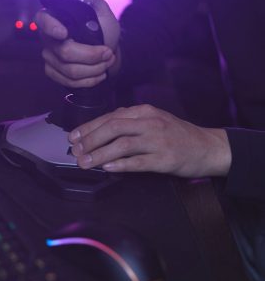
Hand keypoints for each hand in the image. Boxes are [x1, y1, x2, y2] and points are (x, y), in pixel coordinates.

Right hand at [35, 0, 120, 88]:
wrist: (106, 50)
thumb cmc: (102, 30)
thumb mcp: (102, 12)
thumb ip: (92, 0)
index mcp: (54, 17)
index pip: (43, 20)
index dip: (51, 28)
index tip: (64, 33)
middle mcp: (47, 38)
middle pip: (64, 52)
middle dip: (91, 56)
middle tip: (109, 53)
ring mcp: (48, 57)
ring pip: (70, 70)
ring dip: (94, 69)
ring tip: (108, 61)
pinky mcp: (53, 72)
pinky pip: (69, 82)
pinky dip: (89, 80)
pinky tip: (100, 75)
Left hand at [68, 104, 231, 177]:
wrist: (208, 147)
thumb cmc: (176, 134)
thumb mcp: (152, 119)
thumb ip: (129, 121)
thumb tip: (99, 129)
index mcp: (144, 111)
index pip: (110, 117)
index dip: (88, 127)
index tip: (73, 137)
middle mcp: (150, 122)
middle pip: (113, 128)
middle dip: (90, 139)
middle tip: (75, 151)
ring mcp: (158, 140)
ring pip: (123, 144)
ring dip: (100, 154)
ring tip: (85, 162)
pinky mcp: (165, 159)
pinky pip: (139, 162)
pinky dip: (121, 165)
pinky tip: (107, 168)